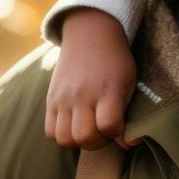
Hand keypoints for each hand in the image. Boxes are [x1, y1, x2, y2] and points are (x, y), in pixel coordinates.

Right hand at [45, 8, 137, 148]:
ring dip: (78, 141)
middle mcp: (83, 94)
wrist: (90, 34)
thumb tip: (127, 145)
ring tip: (89, 128)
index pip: (108, 125)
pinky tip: (74, 124)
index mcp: (107, 89)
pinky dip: (62, 134)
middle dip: (98, 141)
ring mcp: (63, 97)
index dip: (118, 134)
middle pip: (84, 137)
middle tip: (105, 130)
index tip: (123, 129)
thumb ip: (127, 113)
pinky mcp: (50, 99)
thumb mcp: (129, 82)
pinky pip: (50, 131)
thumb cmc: (115, 61)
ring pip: (64, 139)